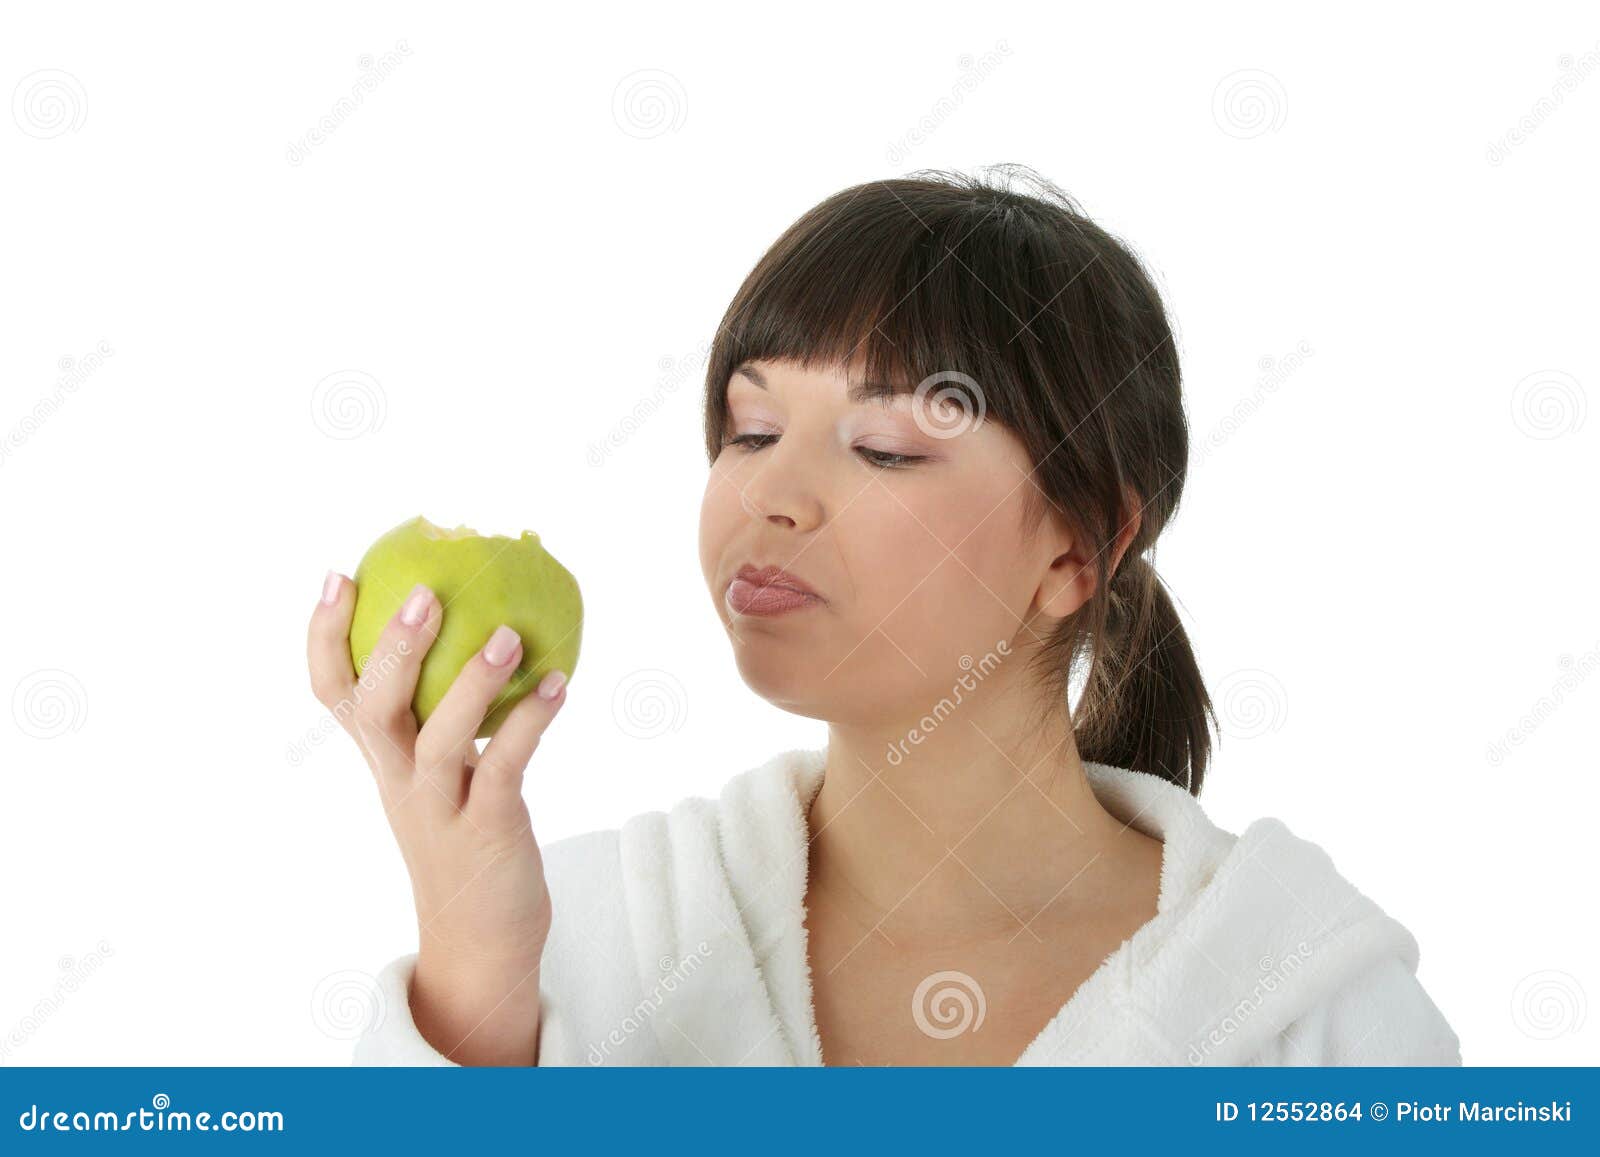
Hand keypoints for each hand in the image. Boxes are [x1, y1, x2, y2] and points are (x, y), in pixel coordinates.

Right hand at [307, 572, 566, 1063]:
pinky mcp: (487, 832)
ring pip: (443, 740)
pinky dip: (531, 722)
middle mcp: (399, 780)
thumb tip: (485, 623)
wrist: (480, 939)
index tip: (338, 574)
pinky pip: (507, 769)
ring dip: (474, 682)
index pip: (333, 692)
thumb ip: (448, 711)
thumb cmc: (466, 835)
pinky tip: (559, 683)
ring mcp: (440, 809)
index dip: (324, 635)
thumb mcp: (442, 771)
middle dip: (392, 648)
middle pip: (375, 708)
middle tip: (423, 591)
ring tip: (510, 633)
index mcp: (382, 758)